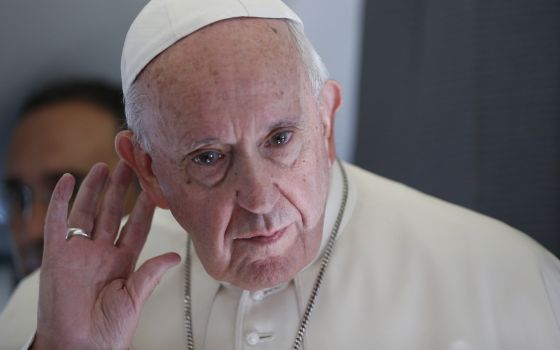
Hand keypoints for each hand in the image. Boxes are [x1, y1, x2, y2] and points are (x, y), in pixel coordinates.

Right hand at [34, 161, 180, 348]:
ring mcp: (79, 251)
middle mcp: (102, 252)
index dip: (145, 206)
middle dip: (121, 188)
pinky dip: (61, 200)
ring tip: (105, 166)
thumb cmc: (107, 331)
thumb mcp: (134, 298)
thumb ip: (151, 273)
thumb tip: (175, 256)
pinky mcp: (56, 254)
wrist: (78, 346)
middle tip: (130, 164)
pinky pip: (58, 221)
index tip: (154, 186)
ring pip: (88, 211)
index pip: (137, 226)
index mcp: (123, 262)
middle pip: (113, 212)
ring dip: (96, 188)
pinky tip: (69, 180)